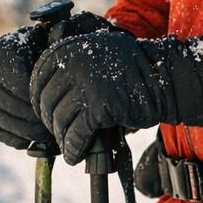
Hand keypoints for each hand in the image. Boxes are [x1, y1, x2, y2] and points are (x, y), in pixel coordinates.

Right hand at [0, 11, 112, 150]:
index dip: (30, 93)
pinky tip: (30, 140)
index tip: (50, 103)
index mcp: (6, 48)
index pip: (11, 74)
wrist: (49, 62)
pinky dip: (11, 136)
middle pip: (0, 98)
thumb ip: (62, 34)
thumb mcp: (62, 39)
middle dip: (26, 116)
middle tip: (48, 127)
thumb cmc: (59, 51)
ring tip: (43, 135)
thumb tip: (64, 26)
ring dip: (20, 129)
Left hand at [31, 29, 202, 164]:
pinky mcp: (98, 106)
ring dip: (63, 138)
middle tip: (62, 135)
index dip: (41, 104)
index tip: (50, 117)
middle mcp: (72, 61)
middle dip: (52, 124)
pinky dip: (74, 149)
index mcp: (67, 48)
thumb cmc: (130, 74)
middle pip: (46, 102)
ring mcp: (85, 83)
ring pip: (59, 120)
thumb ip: (69, 69)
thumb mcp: (95, 58)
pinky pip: (75, 134)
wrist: (165, 79)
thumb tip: (40, 100)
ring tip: (71, 146)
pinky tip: (77, 155)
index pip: (37, 81)